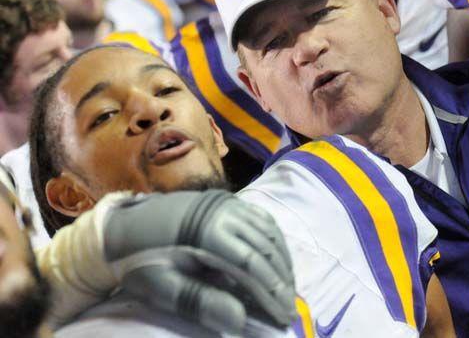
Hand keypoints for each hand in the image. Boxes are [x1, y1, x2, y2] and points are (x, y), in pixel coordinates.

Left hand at [102, 189, 295, 334]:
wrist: (125, 226)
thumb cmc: (142, 261)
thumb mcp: (163, 287)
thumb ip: (201, 302)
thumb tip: (240, 320)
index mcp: (206, 232)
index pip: (252, 265)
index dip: (272, 292)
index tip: (283, 317)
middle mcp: (224, 212)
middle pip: (265, 249)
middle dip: (282, 281)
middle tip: (290, 309)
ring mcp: (229, 203)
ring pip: (269, 233)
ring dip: (283, 262)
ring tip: (288, 289)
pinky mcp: (229, 201)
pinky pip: (262, 219)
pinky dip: (275, 242)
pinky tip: (278, 260)